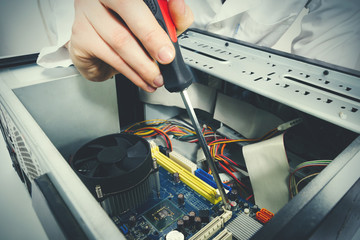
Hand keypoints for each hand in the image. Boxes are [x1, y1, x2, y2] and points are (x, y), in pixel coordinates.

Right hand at [67, 0, 193, 91]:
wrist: (98, 45)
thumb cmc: (127, 28)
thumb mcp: (156, 20)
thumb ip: (172, 15)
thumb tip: (178, 7)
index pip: (138, 0)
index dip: (154, 22)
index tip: (168, 44)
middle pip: (128, 12)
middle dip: (151, 41)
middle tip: (165, 60)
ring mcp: (86, 14)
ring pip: (119, 40)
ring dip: (142, 65)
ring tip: (155, 77)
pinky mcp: (80, 37)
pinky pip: (109, 57)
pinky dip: (129, 73)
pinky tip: (140, 79)